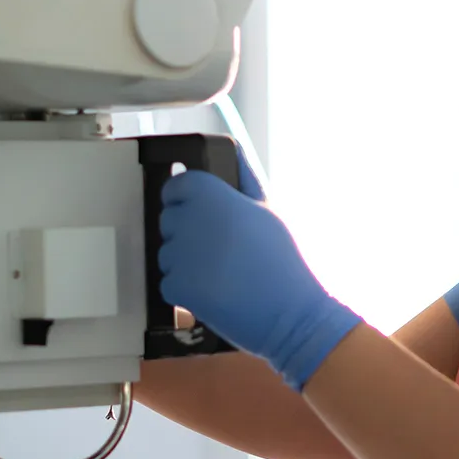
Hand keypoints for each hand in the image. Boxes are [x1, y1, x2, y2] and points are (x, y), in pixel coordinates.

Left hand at [158, 156, 361, 390]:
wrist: (291, 312)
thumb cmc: (283, 259)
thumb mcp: (268, 209)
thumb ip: (244, 177)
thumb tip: (233, 146)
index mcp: (211, 194)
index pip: (174, 187)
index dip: (185, 200)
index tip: (201, 214)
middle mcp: (190, 219)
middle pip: (169, 221)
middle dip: (187, 233)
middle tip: (220, 249)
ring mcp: (180, 254)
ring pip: (167, 254)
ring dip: (185, 264)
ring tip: (222, 273)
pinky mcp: (176, 287)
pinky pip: (169, 284)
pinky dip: (186, 292)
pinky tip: (215, 293)